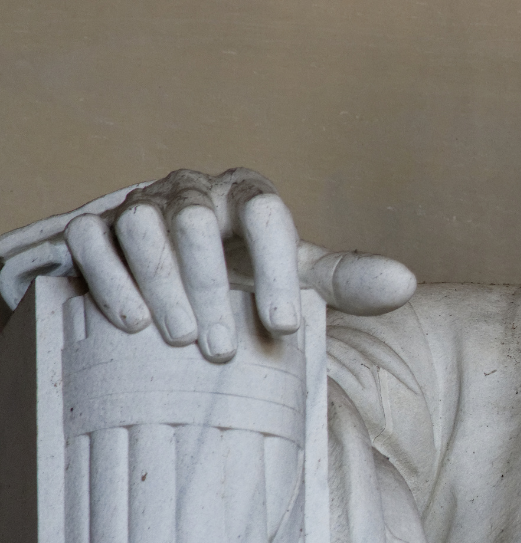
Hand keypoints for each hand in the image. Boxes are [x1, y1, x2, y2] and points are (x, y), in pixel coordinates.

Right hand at [50, 168, 414, 361]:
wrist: (168, 276)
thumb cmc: (242, 274)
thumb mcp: (294, 276)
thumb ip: (346, 279)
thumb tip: (407, 284)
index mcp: (246, 195)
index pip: (267, 212)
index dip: (277, 268)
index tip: (285, 327)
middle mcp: (192, 191)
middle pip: (198, 222)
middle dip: (210, 287)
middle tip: (221, 351)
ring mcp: (139, 204)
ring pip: (142, 224)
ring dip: (160, 282)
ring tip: (180, 340)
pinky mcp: (92, 226)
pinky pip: (93, 238)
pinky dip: (110, 278)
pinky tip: (131, 322)